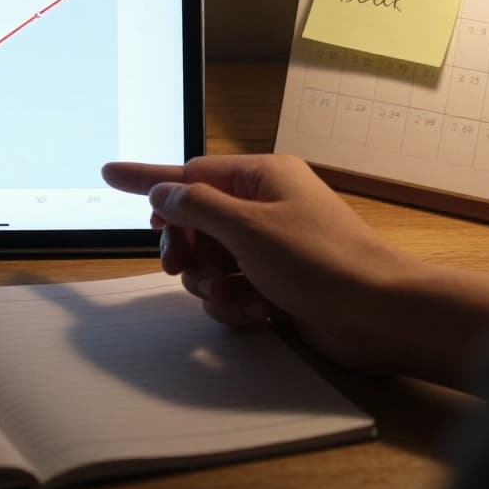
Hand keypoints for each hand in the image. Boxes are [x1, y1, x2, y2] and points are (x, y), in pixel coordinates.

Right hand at [102, 155, 488, 388]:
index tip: (109, 174)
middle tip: (178, 267)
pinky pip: (231, 289)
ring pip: (209, 260)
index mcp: (262, 177)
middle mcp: (265, 206)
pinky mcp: (277, 284)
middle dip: (183, 247)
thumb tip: (163, 191)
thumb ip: (198, 207)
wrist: (380, 315)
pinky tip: (253, 313)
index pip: (190, 174)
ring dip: (209, 282)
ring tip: (230, 295)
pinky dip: (233, 303)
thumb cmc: (321, 261)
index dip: (148, 180)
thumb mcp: (249, 228)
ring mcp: (271, 247)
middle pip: (194, 221)